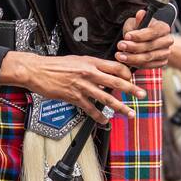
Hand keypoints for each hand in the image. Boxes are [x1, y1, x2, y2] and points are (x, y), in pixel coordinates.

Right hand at [0, 51, 143, 123]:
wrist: (38, 70)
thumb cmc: (56, 65)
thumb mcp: (77, 60)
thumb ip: (92, 66)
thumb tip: (105, 73)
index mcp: (91, 61)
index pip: (115, 66)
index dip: (126, 74)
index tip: (132, 79)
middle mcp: (89, 73)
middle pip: (116, 82)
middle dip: (131, 89)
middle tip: (142, 95)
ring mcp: (82, 86)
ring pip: (106, 97)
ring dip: (120, 107)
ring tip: (129, 113)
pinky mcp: (74, 97)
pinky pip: (90, 108)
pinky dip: (99, 116)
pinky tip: (105, 120)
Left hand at [116, 9, 172, 69]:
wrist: (147, 39)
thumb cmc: (140, 28)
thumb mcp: (137, 21)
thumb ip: (137, 20)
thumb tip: (140, 14)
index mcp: (163, 28)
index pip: (152, 32)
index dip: (138, 35)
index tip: (126, 36)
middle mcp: (167, 41)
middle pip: (149, 46)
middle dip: (133, 47)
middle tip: (120, 46)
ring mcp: (165, 53)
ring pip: (148, 58)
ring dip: (132, 58)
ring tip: (120, 56)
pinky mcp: (161, 63)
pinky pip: (147, 66)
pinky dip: (136, 64)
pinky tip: (126, 61)